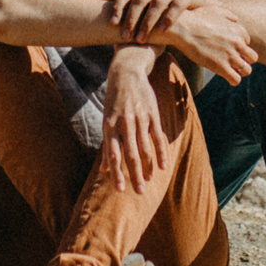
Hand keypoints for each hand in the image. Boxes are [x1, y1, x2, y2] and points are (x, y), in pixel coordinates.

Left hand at [99, 53, 172, 191]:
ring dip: (148, 167)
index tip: (120, 190)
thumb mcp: (106, 121)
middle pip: (130, 155)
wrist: (126, 73)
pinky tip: (163, 166)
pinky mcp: (152, 113)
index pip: (113, 155)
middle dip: (134, 175)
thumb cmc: (114, 101)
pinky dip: (160, 152)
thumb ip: (107, 147)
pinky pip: (157, 136)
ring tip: (149, 181)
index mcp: (110, 126)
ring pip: (145, 148)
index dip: (116, 173)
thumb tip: (103, 171)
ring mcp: (139, 118)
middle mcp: (124, 123)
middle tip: (139, 192)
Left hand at [105, 0, 195, 45]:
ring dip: (148, 22)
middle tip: (125, 36)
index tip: (113, 23)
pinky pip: (177, 5)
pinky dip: (168, 18)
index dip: (118, 6)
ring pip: (158, 2)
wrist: (192, 6)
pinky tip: (160, 32)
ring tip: (141, 39)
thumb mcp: (142, 3)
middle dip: (132, 18)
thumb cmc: (160, 7)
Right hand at [161, 0, 255, 85]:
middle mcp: (238, 43)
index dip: (238, 46)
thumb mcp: (215, 10)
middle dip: (245, 60)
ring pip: (247, 70)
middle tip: (233, 61)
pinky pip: (236, 79)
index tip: (228, 48)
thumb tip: (236, 19)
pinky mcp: (221, 66)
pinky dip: (233, 80)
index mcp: (238, 29)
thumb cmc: (196, 18)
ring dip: (240, 71)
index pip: (247, 42)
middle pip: (253, 58)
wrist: (183, 28)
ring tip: (230, 70)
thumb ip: (228, 15)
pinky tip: (226, 76)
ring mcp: (230, 55)